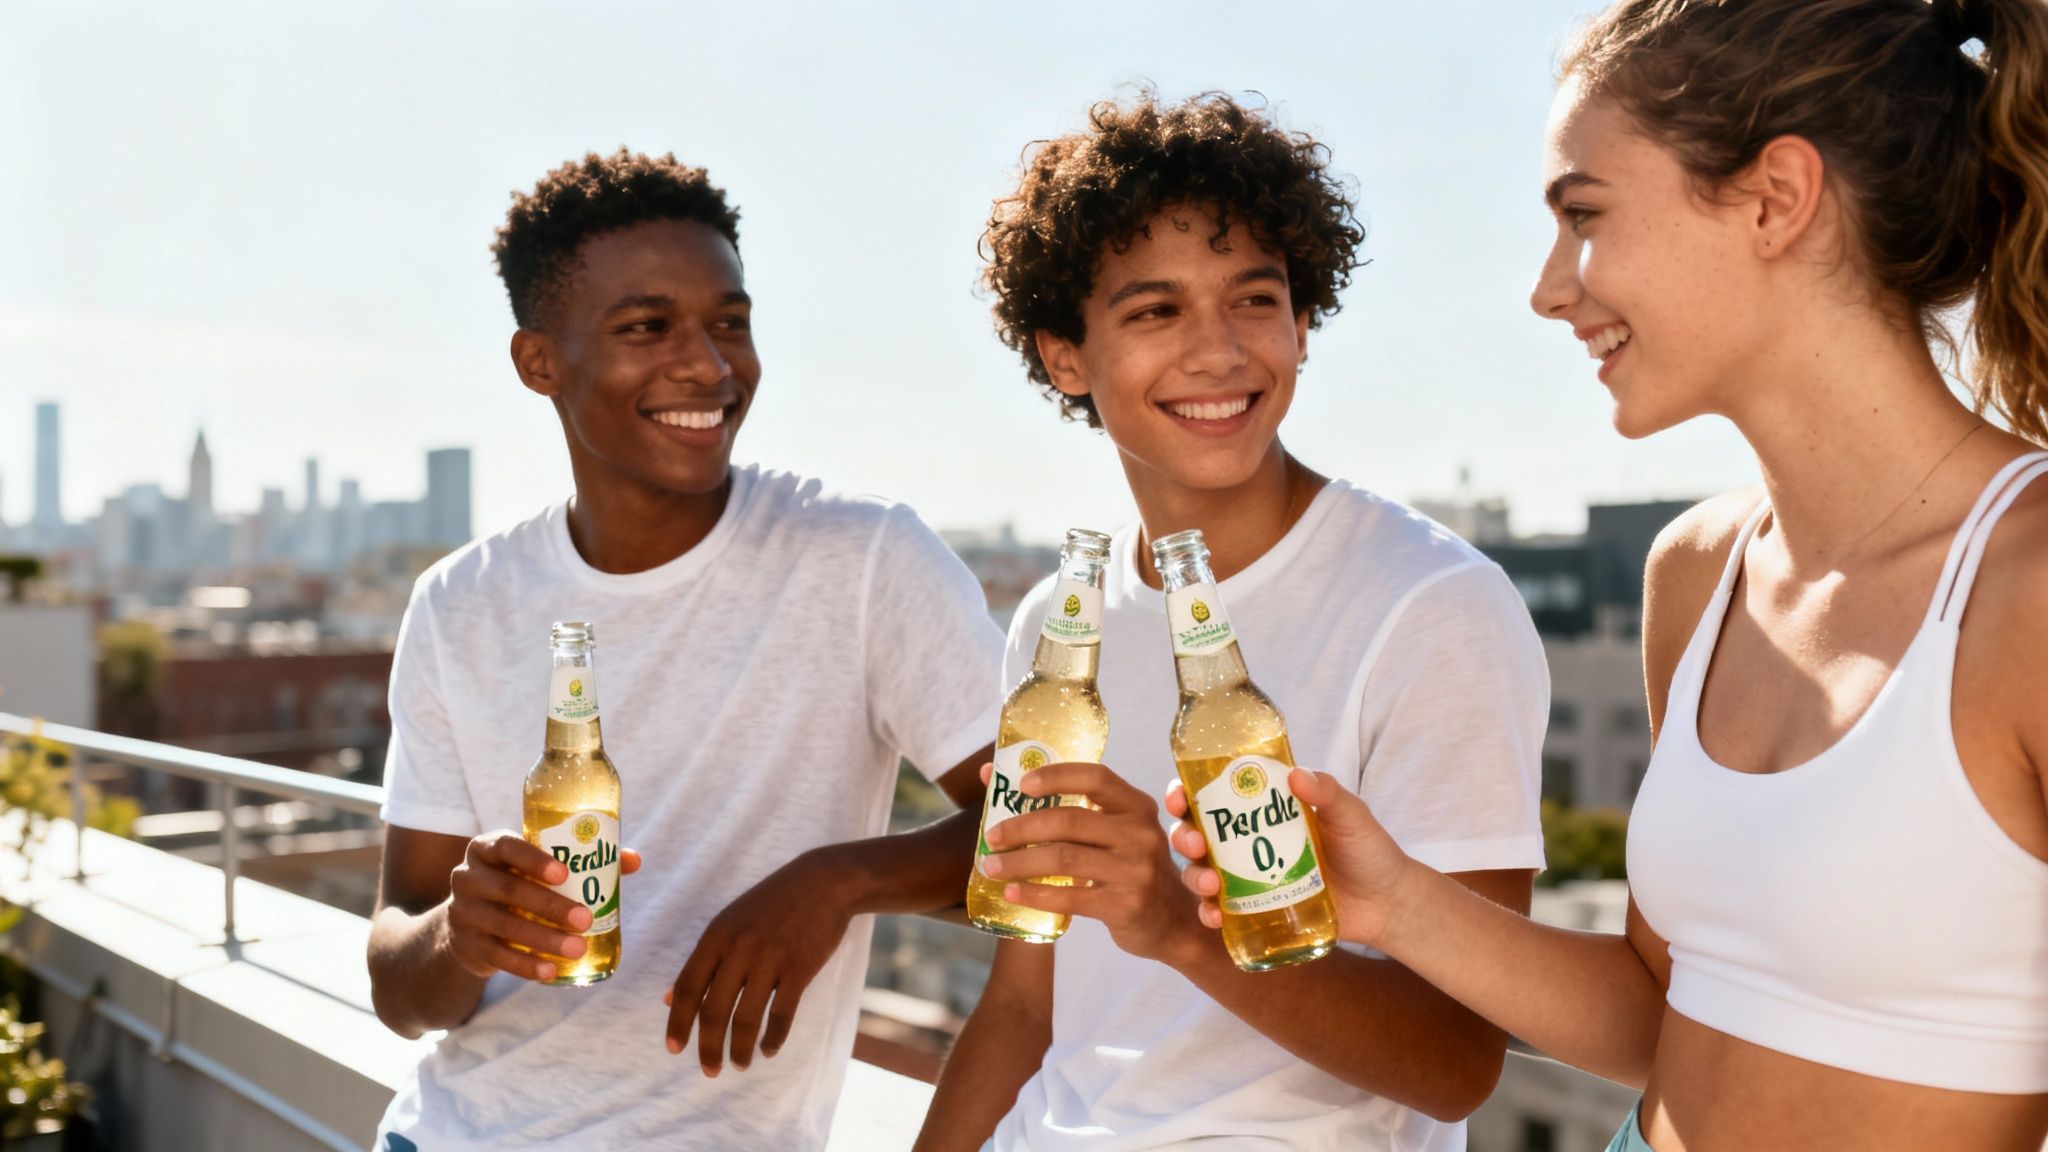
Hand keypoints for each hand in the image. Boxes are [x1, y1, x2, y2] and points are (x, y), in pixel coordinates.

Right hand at [443, 831, 641, 982]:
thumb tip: (633, 861)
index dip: (534, 859)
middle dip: (550, 906)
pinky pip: (497, 956)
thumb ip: (583, 861)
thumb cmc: (518, 883)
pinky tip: (551, 972)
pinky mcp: (465, 944)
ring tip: (578, 948)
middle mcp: (468, 877)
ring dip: (544, 939)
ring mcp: (462, 912)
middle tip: (585, 919)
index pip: (506, 846)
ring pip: (504, 925)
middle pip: (508, 889)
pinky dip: (526, 965)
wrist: (470, 922)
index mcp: (487, 848)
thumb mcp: (538, 868)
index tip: (564, 874)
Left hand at [663, 851, 854, 1075]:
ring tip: (739, 1065)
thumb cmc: (773, 904)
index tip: (674, 1049)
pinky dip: (773, 1038)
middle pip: (714, 1010)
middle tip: (710, 1070)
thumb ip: (704, 959)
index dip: (678, 1022)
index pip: (688, 987)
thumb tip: (670, 998)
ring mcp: (770, 958)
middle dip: (708, 1047)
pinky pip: (781, 1014)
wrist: (823, 882)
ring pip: (746, 1017)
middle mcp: (739, 948)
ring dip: (739, 1049)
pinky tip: (768, 1049)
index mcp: (717, 936)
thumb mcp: (730, 922)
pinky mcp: (799, 968)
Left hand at [980, 761, 1201, 964]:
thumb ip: (1068, 806)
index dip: (1056, 777)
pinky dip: (1034, 894)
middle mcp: (1140, 833)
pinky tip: (1012, 892)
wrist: (1172, 921)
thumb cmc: (1130, 867)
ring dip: (1019, 862)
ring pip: (1063, 859)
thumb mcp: (1115, 832)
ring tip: (992, 866)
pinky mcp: (1125, 906)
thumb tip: (991, 774)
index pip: (1095, 778)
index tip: (1022, 785)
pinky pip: (1069, 898)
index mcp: (1136, 806)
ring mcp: (1135, 871)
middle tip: (992, 837)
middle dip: (1021, 828)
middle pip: (1069, 821)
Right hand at [1167, 767, 1412, 946]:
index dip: (1188, 793)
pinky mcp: (1256, 911)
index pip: (1215, 795)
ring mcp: (1249, 878)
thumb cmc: (1369, 851)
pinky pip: (1221, 910)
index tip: (1180, 796)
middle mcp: (1248, 842)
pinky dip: (1209, 912)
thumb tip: (1296, 774)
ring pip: (1201, 872)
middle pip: (1197, 833)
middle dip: (1183, 835)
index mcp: (1264, 811)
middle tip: (1193, 844)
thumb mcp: (1351, 816)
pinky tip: (1214, 916)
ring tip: (1209, 883)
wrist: (1388, 904)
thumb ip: (1328, 794)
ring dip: (1193, 875)